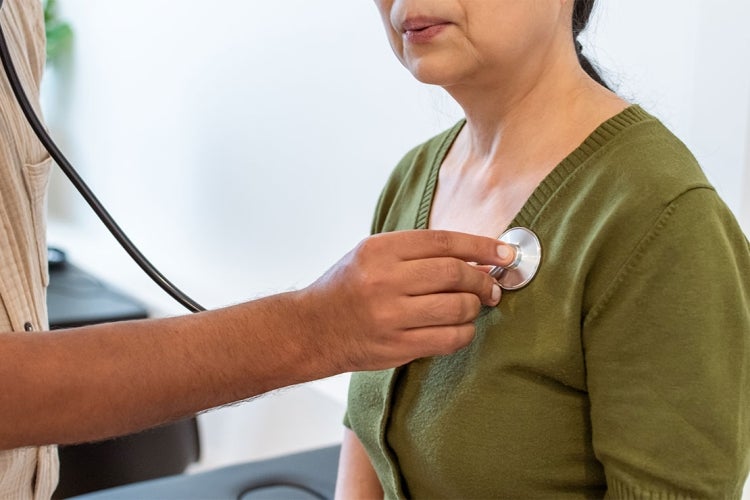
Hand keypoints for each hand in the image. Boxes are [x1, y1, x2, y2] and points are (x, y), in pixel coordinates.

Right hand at [297, 230, 516, 371]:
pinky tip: (462, 327)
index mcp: (380, 250)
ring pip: (456, 307)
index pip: (443, 242)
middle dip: (483, 279)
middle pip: (454, 274)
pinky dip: (465, 332)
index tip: (504, 252)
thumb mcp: (370, 254)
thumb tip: (472, 256)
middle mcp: (384, 280)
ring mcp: (390, 316)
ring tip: (475, 305)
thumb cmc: (347, 287)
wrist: (311, 328)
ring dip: (475, 306)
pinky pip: (448, 339)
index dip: (481, 246)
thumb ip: (415, 252)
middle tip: (491, 285)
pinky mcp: (396, 347)